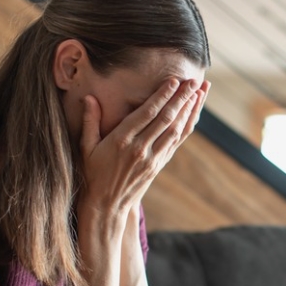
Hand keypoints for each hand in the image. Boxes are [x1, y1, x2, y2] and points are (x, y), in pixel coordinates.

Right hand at [76, 79, 208, 220]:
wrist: (107, 205)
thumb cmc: (93, 173)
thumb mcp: (86, 148)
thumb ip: (90, 122)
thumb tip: (89, 98)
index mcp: (121, 141)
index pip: (147, 114)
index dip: (162, 96)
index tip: (174, 81)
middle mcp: (140, 149)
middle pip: (165, 119)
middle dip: (181, 98)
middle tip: (194, 80)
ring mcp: (152, 158)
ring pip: (175, 130)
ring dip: (188, 110)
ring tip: (199, 92)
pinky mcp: (159, 165)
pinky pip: (176, 142)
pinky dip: (186, 126)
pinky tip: (193, 113)